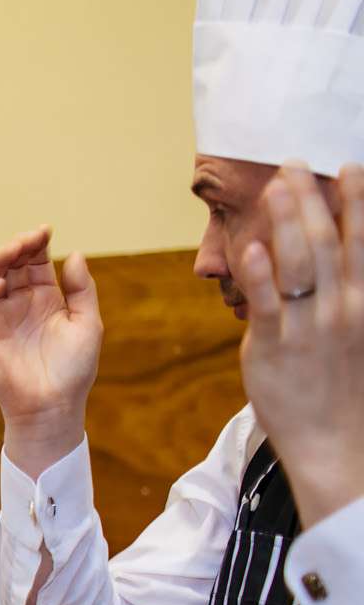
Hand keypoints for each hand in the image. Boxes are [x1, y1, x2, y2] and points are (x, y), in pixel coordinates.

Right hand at [0, 226, 101, 476]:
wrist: (51, 404)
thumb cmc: (73, 370)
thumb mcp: (87, 324)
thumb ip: (81, 289)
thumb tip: (74, 254)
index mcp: (46, 298)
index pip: (36, 262)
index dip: (37, 243)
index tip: (45, 231)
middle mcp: (20, 302)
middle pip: (12, 263)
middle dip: (18, 246)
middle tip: (29, 239)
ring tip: (13, 251)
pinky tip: (0, 285)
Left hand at [230, 162, 363, 528]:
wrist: (334, 441)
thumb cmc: (339, 383)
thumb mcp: (353, 330)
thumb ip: (345, 291)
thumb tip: (337, 257)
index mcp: (362, 301)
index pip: (360, 242)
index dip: (356, 202)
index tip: (350, 166)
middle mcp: (340, 308)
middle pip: (325, 243)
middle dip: (311, 200)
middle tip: (294, 163)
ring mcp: (307, 327)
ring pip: (297, 264)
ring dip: (286, 221)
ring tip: (276, 186)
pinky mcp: (271, 348)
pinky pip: (264, 305)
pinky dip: (258, 275)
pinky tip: (251, 247)